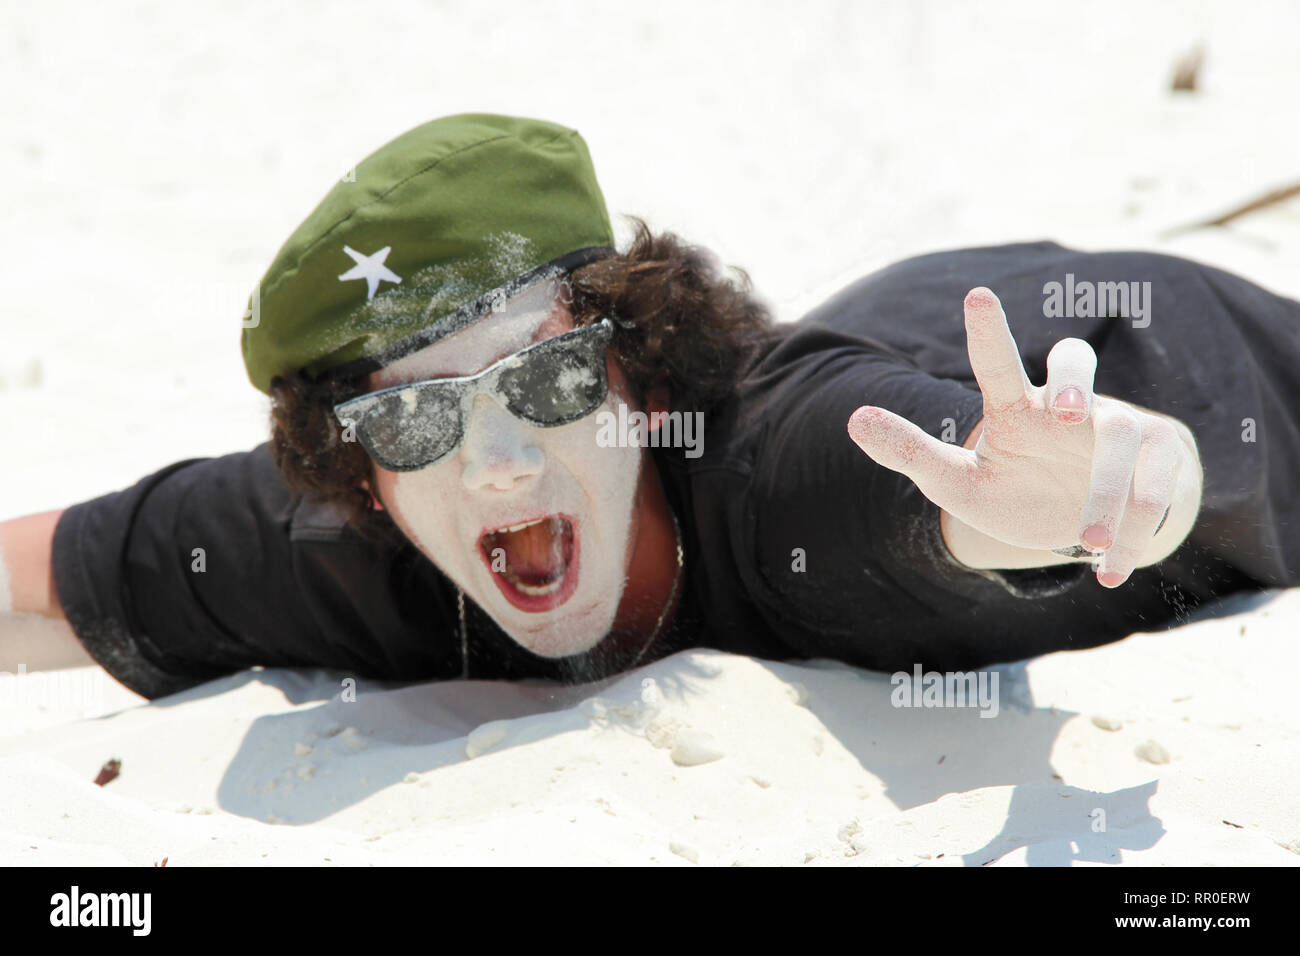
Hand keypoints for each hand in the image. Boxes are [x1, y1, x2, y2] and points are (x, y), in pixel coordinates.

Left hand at [846, 287, 1199, 586]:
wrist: (1088, 525)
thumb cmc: (1016, 491)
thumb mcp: (959, 482)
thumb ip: (911, 453)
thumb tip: (853, 419)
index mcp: (1015, 409)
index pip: (999, 365)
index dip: (988, 332)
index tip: (975, 296)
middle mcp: (1068, 407)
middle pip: (1077, 362)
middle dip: (1076, 378)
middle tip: (1069, 411)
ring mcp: (1119, 427)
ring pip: (1122, 435)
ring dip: (1107, 489)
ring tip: (1087, 539)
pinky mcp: (1159, 458)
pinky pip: (1156, 484)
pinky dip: (1137, 531)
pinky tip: (1110, 570)